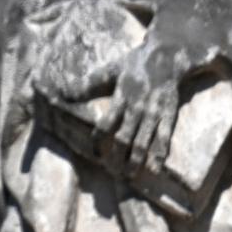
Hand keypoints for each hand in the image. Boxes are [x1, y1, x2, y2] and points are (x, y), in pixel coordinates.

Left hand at [64, 39, 180, 175]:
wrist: (165, 56)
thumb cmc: (134, 64)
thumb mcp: (110, 71)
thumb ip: (88, 85)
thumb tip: (62, 92)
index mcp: (121, 97)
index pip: (106, 123)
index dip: (99, 140)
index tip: (95, 151)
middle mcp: (136, 108)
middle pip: (124, 138)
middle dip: (118, 157)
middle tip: (112, 171)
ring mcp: (153, 113)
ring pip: (143, 142)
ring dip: (136, 160)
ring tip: (129, 175)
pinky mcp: (168, 115)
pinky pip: (164, 137)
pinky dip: (159, 154)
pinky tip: (154, 169)